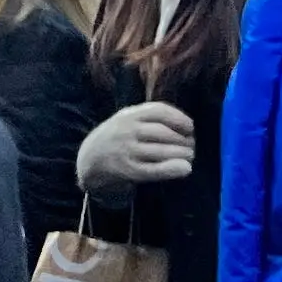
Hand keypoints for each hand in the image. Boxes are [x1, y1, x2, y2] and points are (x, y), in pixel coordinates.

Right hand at [77, 102, 195, 194]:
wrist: (89, 160)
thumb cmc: (116, 137)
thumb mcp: (126, 119)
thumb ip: (149, 117)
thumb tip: (184, 124)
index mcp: (128, 114)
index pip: (158, 111)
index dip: (178, 118)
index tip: (190, 127)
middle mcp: (127, 130)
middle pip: (163, 132)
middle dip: (183, 139)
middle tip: (192, 146)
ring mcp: (127, 151)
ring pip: (161, 151)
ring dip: (181, 154)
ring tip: (190, 156)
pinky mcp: (129, 170)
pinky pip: (154, 170)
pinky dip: (172, 169)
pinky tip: (186, 168)